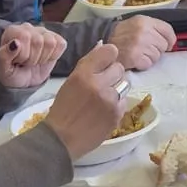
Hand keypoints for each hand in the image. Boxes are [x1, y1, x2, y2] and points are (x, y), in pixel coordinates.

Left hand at [0, 22, 67, 90]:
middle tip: (26, 62)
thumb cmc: (12, 73)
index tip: (17, 60)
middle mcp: (28, 28)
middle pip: (39, 41)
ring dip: (43, 58)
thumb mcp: (3, 69)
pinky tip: (44, 58)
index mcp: (13, 31)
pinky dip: (54, 56)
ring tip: (34, 60)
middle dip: (32, 58)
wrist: (23, 80)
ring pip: (50, 43)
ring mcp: (43, 32)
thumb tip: (15, 43)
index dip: (23, 54)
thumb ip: (4, 55)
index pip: (25, 36)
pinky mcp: (56, 39)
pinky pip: (61, 45)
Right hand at [45, 43, 128, 158]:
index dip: (108, 57)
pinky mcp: (117, 115)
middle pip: (119, 68)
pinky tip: (105, 111)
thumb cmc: (63, 109)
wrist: (61, 139)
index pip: (110, 52)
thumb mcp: (71, 82)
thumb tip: (104, 47)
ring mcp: (110, 100)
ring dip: (117, 89)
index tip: (105, 63)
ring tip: (104, 99)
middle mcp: (99, 84)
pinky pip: (124, 101)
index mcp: (83, 74)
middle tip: (103, 85)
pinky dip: (117, 105)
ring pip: (125, 84)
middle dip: (112, 75)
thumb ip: (89, 66)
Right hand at [109, 15, 175, 68]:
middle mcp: (143, 31)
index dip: (170, 39)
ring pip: (157, 56)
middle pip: (164, 45)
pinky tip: (135, 60)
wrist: (102, 45)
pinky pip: (148, 64)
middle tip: (145, 49)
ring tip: (138, 54)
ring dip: (149, 58)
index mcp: (144, 20)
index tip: (167, 44)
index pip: (168, 30)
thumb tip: (171, 42)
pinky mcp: (134, 57)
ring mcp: (139, 44)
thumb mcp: (137, 24)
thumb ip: (153, 29)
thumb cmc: (122, 36)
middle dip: (157, 49)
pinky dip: (143, 64)